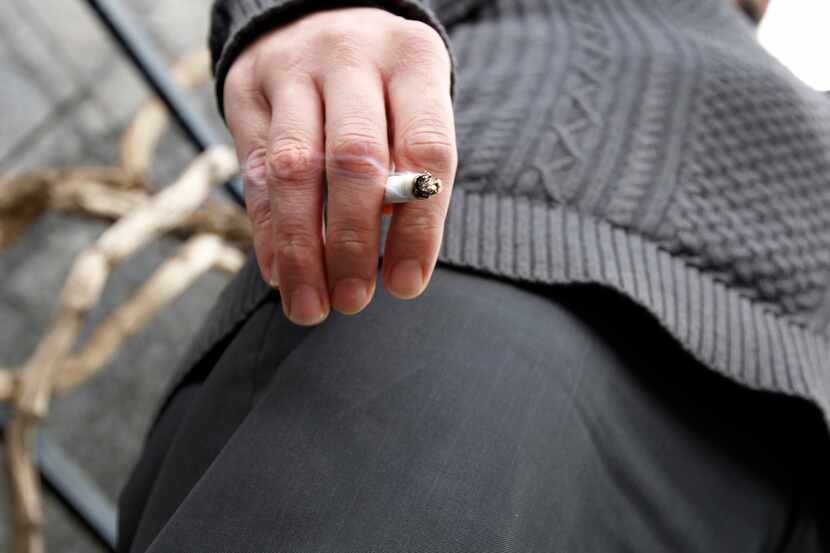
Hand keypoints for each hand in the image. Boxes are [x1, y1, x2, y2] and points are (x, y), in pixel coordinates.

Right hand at [224, 6, 456, 325]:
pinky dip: (268, 231)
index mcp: (413, 60)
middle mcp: (352, 57)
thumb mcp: (414, 106)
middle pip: (354, 159)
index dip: (418, 227)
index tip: (406, 285)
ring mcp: (293, 68)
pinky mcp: (247, 89)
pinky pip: (254, 171)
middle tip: (354, 300)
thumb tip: (390, 257)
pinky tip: (281, 272)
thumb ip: (409, 172)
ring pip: (293, 169)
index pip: (425, 150)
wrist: (320, 16)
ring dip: (303, 249)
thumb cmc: (383, 86)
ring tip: (313, 305)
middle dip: (353, 243)